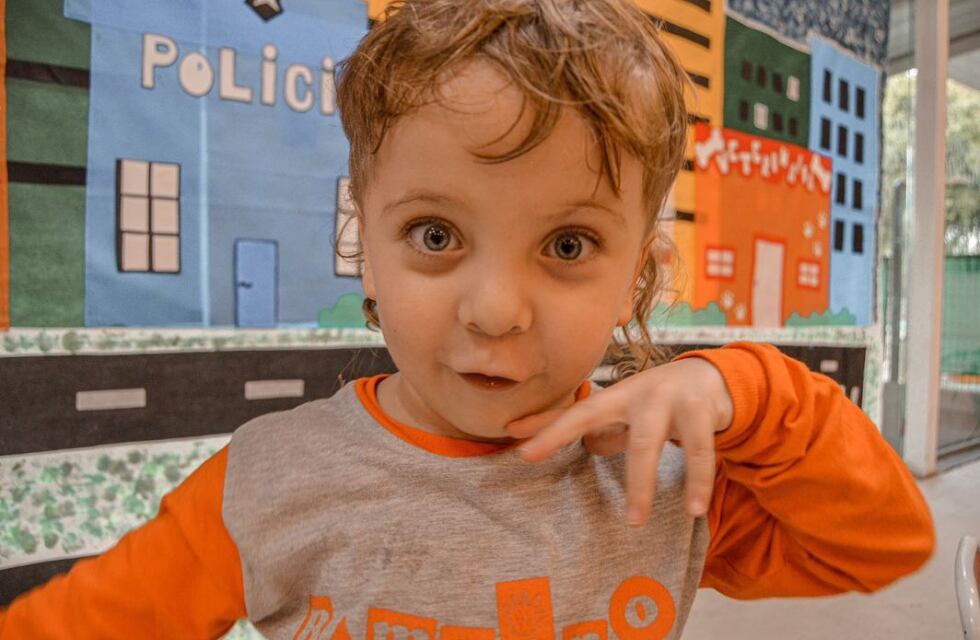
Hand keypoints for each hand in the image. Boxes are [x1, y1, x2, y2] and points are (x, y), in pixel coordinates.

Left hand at [506, 357, 733, 526]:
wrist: (707, 376)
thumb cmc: (648, 400)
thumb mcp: (611, 409)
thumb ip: (569, 423)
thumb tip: (514, 431)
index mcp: (615, 397)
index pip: (578, 414)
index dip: (549, 432)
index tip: (522, 452)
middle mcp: (641, 396)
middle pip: (623, 437)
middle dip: (604, 470)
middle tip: (587, 503)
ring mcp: (672, 403)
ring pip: (652, 446)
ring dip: (644, 485)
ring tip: (635, 522)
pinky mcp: (702, 412)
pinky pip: (698, 452)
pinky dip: (698, 481)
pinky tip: (694, 509)